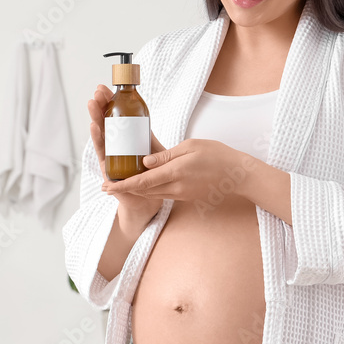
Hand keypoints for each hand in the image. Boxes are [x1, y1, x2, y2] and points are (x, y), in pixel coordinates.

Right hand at [88, 84, 164, 218]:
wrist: (147, 200)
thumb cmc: (149, 177)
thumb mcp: (153, 153)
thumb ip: (149, 140)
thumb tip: (145, 122)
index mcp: (123, 140)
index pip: (114, 117)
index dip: (109, 103)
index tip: (104, 88)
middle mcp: (113, 146)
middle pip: (104, 122)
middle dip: (100, 106)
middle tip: (96, 92)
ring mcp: (109, 156)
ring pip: (100, 134)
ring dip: (95, 118)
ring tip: (92, 104)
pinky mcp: (108, 168)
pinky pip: (102, 151)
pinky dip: (98, 138)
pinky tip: (94, 126)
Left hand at [103, 138, 246, 203]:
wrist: (237, 175)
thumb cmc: (216, 155)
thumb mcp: (190, 146)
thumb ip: (165, 155)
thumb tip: (145, 162)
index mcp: (175, 172)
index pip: (142, 181)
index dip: (122, 185)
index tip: (106, 186)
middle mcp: (175, 187)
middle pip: (142, 190)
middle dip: (123, 189)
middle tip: (106, 186)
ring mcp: (180, 194)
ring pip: (151, 194)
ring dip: (135, 190)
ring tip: (119, 184)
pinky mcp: (185, 197)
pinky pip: (162, 194)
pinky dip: (148, 190)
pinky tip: (142, 183)